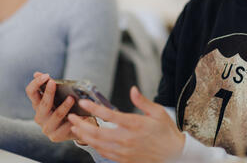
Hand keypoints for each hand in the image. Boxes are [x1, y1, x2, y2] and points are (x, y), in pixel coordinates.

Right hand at [25, 72, 77, 141]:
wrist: (75, 126)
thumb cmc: (66, 107)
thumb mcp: (59, 95)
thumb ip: (50, 85)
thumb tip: (36, 73)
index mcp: (38, 105)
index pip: (31, 92)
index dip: (36, 83)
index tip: (46, 75)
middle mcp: (39, 117)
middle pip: (42, 103)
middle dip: (48, 92)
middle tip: (54, 83)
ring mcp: (47, 128)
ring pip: (56, 115)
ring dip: (64, 106)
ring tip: (72, 98)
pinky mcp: (56, 136)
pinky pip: (65, 127)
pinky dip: (72, 120)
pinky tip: (79, 115)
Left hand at [68, 86, 185, 162]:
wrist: (175, 156)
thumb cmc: (167, 132)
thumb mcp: (158, 112)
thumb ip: (142, 101)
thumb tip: (132, 89)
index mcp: (135, 124)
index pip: (109, 115)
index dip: (94, 108)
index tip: (83, 102)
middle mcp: (127, 139)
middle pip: (98, 132)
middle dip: (82, 124)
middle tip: (71, 117)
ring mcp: (124, 151)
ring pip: (98, 144)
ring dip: (84, 136)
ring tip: (75, 128)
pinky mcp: (125, 160)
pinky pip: (105, 154)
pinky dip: (94, 147)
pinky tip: (90, 141)